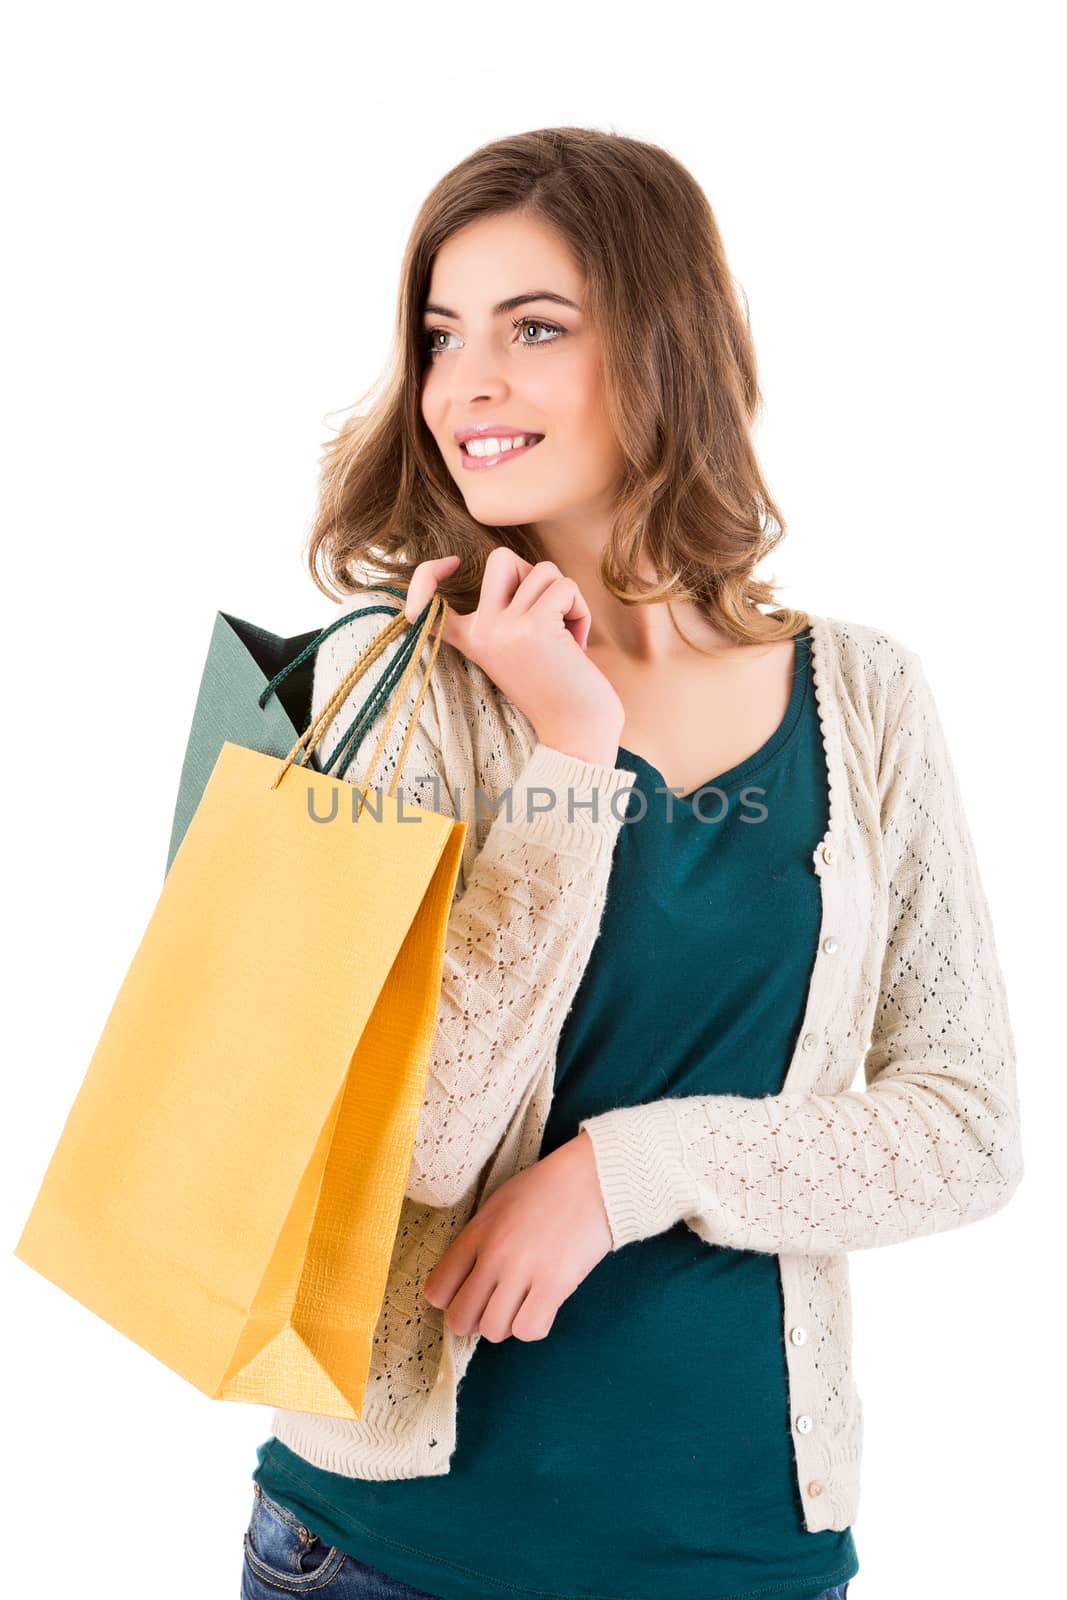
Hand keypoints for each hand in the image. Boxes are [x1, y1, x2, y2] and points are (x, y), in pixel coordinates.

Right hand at [403, 549, 624, 766]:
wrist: (576, 732)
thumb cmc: (556, 689)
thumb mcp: (514, 649)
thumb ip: (504, 612)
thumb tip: (519, 567)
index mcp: (470, 639)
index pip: (426, 598)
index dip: (428, 573)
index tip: (450, 563)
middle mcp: (480, 631)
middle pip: (501, 558)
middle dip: (534, 575)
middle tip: (547, 614)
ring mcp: (503, 628)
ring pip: (543, 570)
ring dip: (566, 599)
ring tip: (567, 638)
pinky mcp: (534, 626)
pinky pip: (565, 587)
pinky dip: (580, 611)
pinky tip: (578, 644)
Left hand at [422, 1131, 612, 1341]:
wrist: (594, 1178)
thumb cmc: (548, 1188)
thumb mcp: (499, 1203)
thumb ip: (477, 1239)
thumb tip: (465, 1280)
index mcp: (477, 1231)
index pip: (437, 1289)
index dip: (449, 1300)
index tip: (464, 1296)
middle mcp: (495, 1254)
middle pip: (460, 1318)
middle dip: (473, 1320)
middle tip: (491, 1307)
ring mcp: (524, 1271)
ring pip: (493, 1330)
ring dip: (505, 1324)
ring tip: (519, 1304)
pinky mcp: (555, 1285)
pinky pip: (529, 1330)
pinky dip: (533, 1326)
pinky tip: (541, 1306)